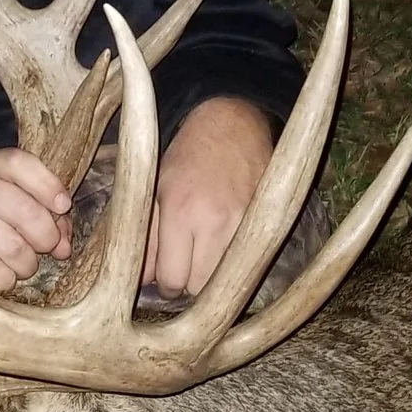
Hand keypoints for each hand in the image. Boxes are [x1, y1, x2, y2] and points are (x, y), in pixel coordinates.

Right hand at [0, 147, 72, 289]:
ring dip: (28, 262)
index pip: (21, 163)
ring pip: (15, 248)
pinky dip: (7, 277)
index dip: (49, 186)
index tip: (63, 206)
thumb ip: (43, 209)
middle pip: (26, 212)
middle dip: (47, 236)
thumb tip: (64, 244)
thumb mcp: (10, 194)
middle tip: (47, 245)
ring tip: (24, 261)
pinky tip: (2, 271)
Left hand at [146, 98, 273, 297]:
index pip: (172, 279)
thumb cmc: (187, 156)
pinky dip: (236, 260)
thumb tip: (145, 279)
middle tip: (186, 266)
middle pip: (200, 288)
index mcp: (179, 211)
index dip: (166, 284)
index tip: (167, 277)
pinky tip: (227, 243)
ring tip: (206, 255)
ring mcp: (244, 223)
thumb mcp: (156, 190)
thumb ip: (148, 237)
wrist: (232, 124)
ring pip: (226, 280)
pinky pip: (249, 261)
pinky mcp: (266, 221)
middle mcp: (214, 221)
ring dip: (214, 275)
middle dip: (190, 283)